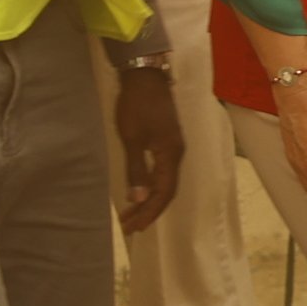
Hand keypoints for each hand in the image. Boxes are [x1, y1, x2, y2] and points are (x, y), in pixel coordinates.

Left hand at [111, 67, 184, 235]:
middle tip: (130, 227)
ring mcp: (174, 148)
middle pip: (167, 191)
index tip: (133, 227)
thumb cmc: (136, 106)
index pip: (164, 192)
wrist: (146, 78)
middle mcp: (177, 155)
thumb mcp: (132, 138)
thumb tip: (139, 199)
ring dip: (150, 200)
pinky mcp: (167, 142)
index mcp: (170, 155)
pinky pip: (163, 172)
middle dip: (149, 211)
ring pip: (165, 182)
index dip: (149, 212)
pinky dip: (151, 186)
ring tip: (132, 214)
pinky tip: (141, 191)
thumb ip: (136, 169)